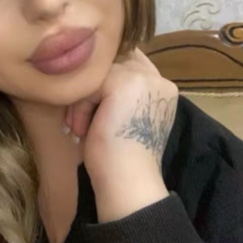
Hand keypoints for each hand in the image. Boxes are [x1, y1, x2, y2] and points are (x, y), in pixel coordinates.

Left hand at [63, 46, 178, 192]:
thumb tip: (93, 78)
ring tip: (83, 128)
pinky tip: (84, 130)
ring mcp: (144, 77)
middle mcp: (158, 78)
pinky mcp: (125, 82)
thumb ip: (120, 93)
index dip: (106, 79)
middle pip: (112, 63)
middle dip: (93, 88)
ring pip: (98, 73)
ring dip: (84, 100)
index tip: (94, 108)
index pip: (130, 62)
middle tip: (82, 118)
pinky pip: (89, 84)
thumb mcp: (123, 118)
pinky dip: (80, 107)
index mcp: (163, 88)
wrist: (128, 181)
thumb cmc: (122, 158)